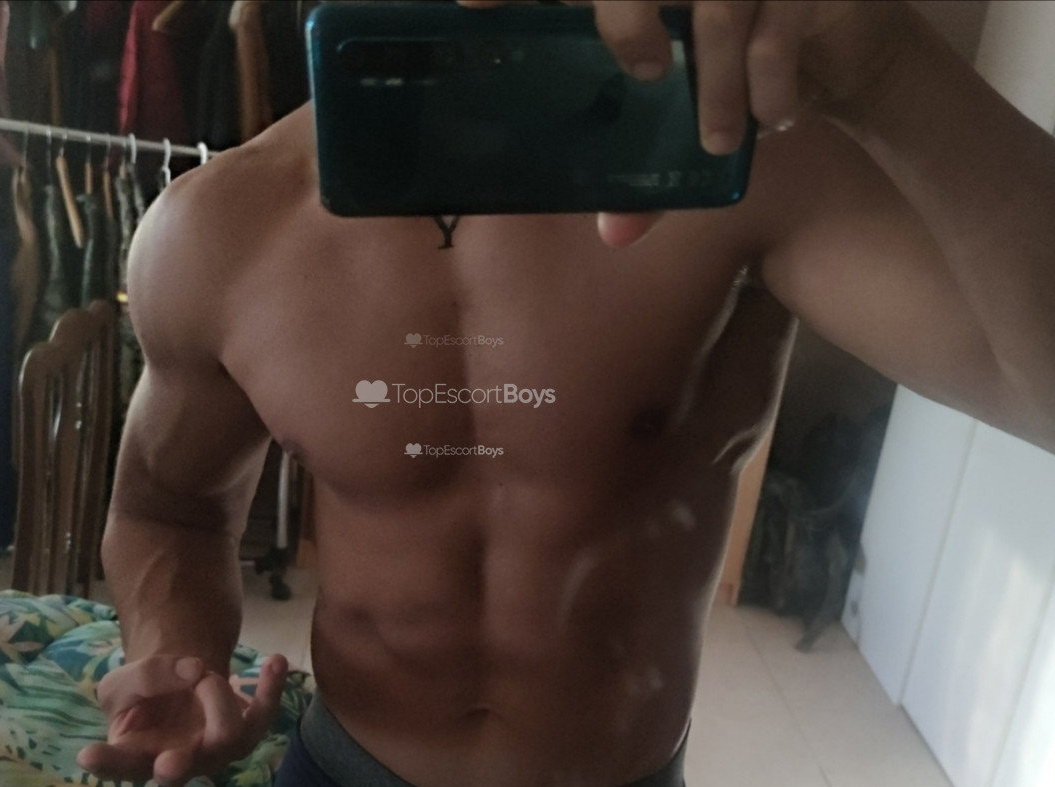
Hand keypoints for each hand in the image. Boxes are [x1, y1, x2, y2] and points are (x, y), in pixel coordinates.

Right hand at [76, 653, 288, 786]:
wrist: (178, 684)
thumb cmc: (143, 694)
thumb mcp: (124, 679)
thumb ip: (146, 676)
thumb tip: (191, 672)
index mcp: (135, 754)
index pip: (117, 763)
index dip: (106, 763)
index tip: (87, 754)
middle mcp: (175, 761)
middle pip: (179, 769)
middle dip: (176, 768)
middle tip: (169, 760)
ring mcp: (213, 751)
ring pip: (226, 738)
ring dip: (219, 699)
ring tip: (208, 672)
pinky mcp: (244, 733)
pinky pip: (262, 716)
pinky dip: (271, 689)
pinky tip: (275, 661)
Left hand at [458, 1, 895, 246]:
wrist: (846, 42)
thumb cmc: (746, 69)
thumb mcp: (692, 112)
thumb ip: (649, 167)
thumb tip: (613, 236)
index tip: (467, 4)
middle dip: (625, 17)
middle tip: (640, 74)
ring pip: (716, 9)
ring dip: (718, 83)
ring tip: (721, 140)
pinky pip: (778, 31)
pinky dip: (771, 84)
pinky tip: (777, 123)